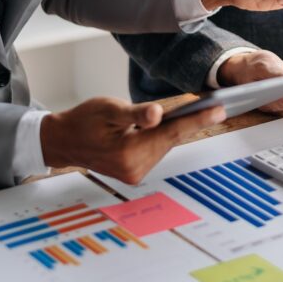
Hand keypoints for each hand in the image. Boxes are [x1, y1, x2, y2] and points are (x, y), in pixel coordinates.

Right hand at [40, 97, 225, 184]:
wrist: (63, 141)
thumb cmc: (83, 120)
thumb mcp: (108, 108)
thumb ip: (135, 113)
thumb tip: (156, 115)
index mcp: (127, 152)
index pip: (171, 133)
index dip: (197, 120)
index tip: (219, 111)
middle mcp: (133, 168)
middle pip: (170, 140)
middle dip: (190, 123)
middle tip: (213, 107)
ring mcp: (134, 174)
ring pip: (164, 146)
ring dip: (173, 130)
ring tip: (189, 113)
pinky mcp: (133, 173)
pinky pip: (156, 151)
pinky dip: (162, 138)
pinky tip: (163, 126)